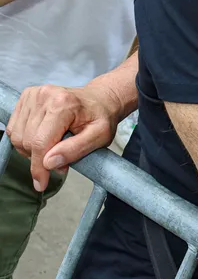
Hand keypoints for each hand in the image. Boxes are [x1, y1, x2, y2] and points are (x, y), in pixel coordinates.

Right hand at [6, 80, 123, 191]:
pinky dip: (26, 140)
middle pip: (28, 141)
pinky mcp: (27, 97)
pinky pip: (15, 129)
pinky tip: (43, 138)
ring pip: (18, 137)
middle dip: (41, 158)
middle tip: (60, 160)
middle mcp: (45, 96)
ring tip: (54, 147)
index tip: (41, 184)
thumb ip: (75, 150)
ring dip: (32, 150)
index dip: (39, 168)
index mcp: (64, 104)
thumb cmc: (101, 117)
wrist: (100, 99)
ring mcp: (34, 95)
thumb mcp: (100, 136)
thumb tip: (49, 163)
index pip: (41, 142)